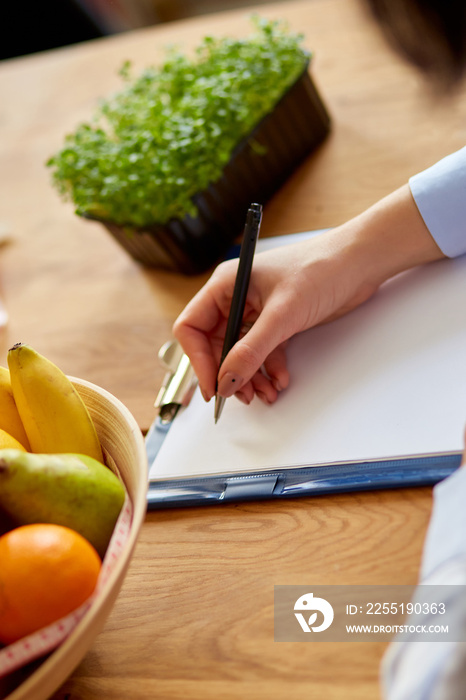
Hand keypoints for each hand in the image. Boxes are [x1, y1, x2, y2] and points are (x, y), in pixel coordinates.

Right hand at [173, 186, 443, 404]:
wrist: (360, 262)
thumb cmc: (321, 269)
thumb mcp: (282, 315)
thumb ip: (251, 351)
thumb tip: (226, 381)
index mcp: (225, 285)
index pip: (192, 327)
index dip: (198, 360)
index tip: (213, 386)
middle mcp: (236, 298)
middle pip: (215, 346)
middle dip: (228, 374)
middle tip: (242, 395)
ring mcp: (256, 311)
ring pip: (240, 354)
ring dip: (250, 377)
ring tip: (265, 393)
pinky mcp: (277, 322)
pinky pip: (262, 353)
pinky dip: (269, 370)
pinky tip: (280, 381)